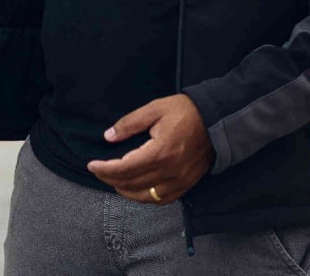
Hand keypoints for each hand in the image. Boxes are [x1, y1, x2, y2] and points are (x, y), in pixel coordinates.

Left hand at [85, 94, 213, 204]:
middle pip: (131, 184)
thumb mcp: (155, 109)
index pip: (124, 169)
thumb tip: (108, 137)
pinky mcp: (186, 184)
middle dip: (110, 179)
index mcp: (160, 152)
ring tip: (114, 180)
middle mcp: (169, 171)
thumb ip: (130, 123)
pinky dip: (145, 198)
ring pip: (145, 197)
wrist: (217, 119)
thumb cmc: (186, 111)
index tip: (92, 165)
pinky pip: (161, 200)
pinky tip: (137, 189)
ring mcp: (179, 181)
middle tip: (99, 171)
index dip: (104, 169)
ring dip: (125, 190)